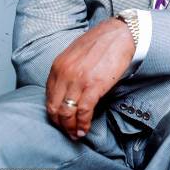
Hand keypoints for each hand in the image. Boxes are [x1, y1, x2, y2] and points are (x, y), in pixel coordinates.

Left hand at [46, 18, 134, 139]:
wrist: (120, 34)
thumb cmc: (102, 42)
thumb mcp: (76, 54)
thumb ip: (68, 71)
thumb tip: (69, 90)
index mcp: (58, 66)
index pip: (49, 97)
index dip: (54, 113)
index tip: (61, 120)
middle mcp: (64, 74)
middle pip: (54, 108)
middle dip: (60, 124)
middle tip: (67, 131)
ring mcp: (78, 80)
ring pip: (67, 112)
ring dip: (70, 128)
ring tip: (76, 134)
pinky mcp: (94, 86)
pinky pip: (83, 111)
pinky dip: (82, 124)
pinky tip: (84, 129)